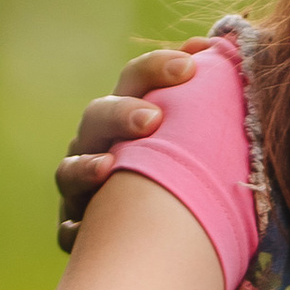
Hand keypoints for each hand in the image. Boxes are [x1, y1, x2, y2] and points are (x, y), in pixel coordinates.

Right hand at [56, 43, 201, 251]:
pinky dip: (75, 229)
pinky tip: (84, 229)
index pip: (136, 78)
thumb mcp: (206, 139)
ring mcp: (83, 187)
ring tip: (109, 167)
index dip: (157, 68)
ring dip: (86, 168)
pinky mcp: (78, 230)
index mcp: (131, 114)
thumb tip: (221, 48)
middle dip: (122, 113)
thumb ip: (211, 99)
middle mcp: (100, 144)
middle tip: (153, 119)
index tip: (191, 66)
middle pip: (98, 116)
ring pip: (70, 171)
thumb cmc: (195, 178)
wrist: (175, 241)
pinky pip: (68, 230)